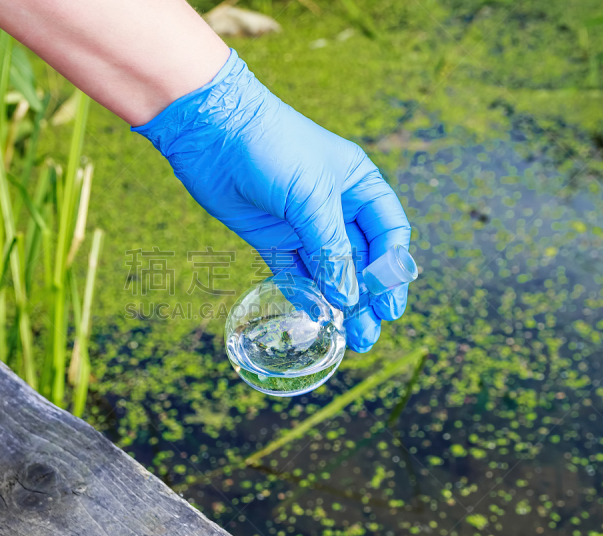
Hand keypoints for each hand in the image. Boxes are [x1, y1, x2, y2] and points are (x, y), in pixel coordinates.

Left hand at [133, 49, 411, 351]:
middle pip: (360, 259)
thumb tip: (349, 297)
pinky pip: (294, 271)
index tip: (390, 304)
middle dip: (367, 297)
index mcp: (358, 185)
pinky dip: (304, 293)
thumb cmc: (273, 148)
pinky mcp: (272, 236)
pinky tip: (314, 314)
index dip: (391, 269)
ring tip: (348, 337)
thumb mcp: (312, 196)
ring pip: (328, 271)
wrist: (212, 130)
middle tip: (369, 334)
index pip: (388, 233)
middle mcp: (335, 206)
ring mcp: (302, 223)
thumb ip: (332, 248)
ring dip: (337, 302)